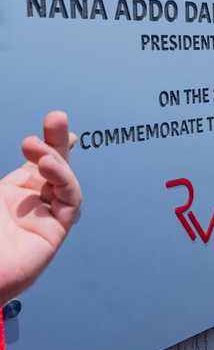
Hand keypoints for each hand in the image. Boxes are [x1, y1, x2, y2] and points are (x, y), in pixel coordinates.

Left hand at [0, 111, 82, 305]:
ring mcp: (45, 216)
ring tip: (40, 150)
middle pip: (54, 166)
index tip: (56, 122)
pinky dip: (65, 181)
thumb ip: (5, 179)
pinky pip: (70, 202)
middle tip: (56, 118)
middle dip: (57, 141)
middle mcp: (31, 202)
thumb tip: (24, 154)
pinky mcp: (56, 231)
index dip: (49, 143)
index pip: (35, 163)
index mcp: (10, 194)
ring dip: (58, 162)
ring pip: (65, 181)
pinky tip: (50, 168)